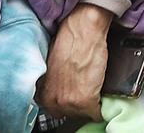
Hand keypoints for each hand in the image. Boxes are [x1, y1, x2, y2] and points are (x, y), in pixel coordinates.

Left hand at [36, 3, 112, 120]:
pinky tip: (99, 94)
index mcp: (42, 89)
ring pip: (81, 114)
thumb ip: (51, 79)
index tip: (68, 95)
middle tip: (81, 89)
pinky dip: (100, 106)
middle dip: (74, 102)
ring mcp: (69, 102)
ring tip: (90, 88)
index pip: (50, 108)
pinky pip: (96, 114)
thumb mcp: (50, 61)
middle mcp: (53, 99)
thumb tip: (56, 84)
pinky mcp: (86, 101)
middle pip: (66, 113)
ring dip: (87, 104)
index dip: (61, 99)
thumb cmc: (68, 38)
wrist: (82, 29)